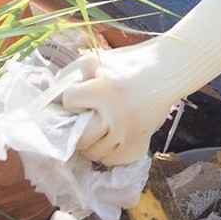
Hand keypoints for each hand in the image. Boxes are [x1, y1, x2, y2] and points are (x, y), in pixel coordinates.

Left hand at [61, 41, 172, 167]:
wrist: (167, 71)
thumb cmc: (129, 63)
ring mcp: (128, 134)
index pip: (70, 101)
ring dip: (89, 142)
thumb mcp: (98, 59)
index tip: (82, 92)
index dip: (73, 97)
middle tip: (82, 119)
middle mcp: (117, 116)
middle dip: (76, 129)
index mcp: (105, 90)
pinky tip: (107, 139)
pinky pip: (112, 161)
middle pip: (80, 138)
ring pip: (94, 153)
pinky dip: (105, 153)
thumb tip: (53, 97)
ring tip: (95, 128)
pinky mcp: (139, 145)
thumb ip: (73, 74)